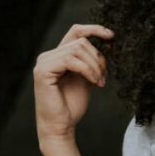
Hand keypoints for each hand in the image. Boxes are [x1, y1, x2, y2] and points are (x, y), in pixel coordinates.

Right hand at [33, 24, 113, 141]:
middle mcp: (48, 56)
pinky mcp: (43, 71)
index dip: (94, 29)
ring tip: (100, 81)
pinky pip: (71, 60)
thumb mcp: (88, 77)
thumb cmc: (72, 105)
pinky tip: (94, 82)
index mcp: (58, 55)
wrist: (61, 126)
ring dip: (95, 66)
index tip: (111, 36)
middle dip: (99, 58)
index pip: (76, 31)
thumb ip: (93, 61)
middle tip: (104, 76)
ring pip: (78, 49)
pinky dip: (87, 70)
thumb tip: (109, 41)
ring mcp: (44, 62)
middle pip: (81, 42)